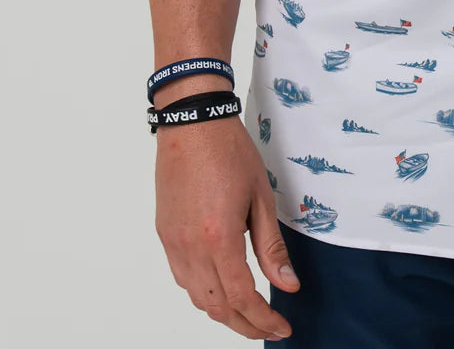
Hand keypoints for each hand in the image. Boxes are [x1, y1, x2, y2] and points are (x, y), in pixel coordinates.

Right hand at [154, 116, 299, 340]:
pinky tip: (222, 286)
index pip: (243, 298)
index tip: (282, 327)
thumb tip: (288, 284)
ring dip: (223, 312)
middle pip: (217, 307)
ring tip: (250, 312)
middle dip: (245, 325)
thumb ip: (272, 246)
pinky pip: (183, 277)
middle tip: (270, 328)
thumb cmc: (230, 152)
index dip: (264, 320)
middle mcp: (190, 248)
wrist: (193, 124)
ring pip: (196, 297)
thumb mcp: (261, 197)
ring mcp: (173, 243)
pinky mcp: (165, 235)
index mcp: (218, 239)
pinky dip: (204, 292)